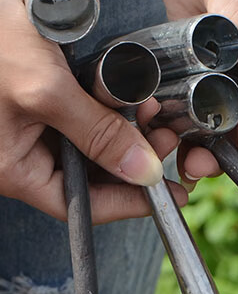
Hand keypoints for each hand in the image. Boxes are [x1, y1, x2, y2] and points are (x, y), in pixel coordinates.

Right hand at [0, 0, 185, 222]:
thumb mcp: (46, 91)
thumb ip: (97, 134)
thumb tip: (142, 172)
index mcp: (13, 167)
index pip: (79, 203)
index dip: (127, 201)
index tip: (167, 192)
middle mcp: (22, 152)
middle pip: (90, 174)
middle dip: (132, 159)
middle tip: (166, 139)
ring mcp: (33, 124)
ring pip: (92, 144)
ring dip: (126, 131)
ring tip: (153, 111)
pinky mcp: (44, 95)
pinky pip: (86, 113)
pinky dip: (112, 107)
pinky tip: (135, 96)